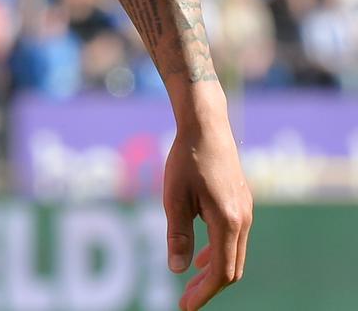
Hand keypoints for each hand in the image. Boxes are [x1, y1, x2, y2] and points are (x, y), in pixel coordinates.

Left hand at [164, 88, 252, 309]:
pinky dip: (218, 253)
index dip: (204, 293)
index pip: (221, 271)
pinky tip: (200, 257)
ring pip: (234, 254)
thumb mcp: (173, 198)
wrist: (207, 127)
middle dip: (209, 288)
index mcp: (228, 222)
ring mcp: (245, 212)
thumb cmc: (186, 160)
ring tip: (190, 284)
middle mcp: (243, 221)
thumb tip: (177, 269)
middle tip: (185, 300)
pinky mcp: (241, 204)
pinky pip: (234, 239)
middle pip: (232, 268)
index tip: (185, 306)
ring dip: (213, 272)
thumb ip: (177, 235)